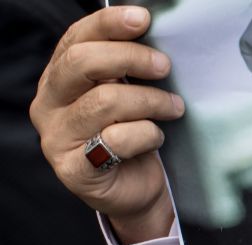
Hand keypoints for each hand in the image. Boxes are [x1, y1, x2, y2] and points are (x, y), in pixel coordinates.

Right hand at [29, 6, 183, 243]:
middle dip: (131, 58)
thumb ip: (127, 69)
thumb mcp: (128, 94)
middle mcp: (48, 105)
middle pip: (82, 64)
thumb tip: (152, 33)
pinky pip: (116, 140)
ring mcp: (57, 139)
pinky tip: (157, 138)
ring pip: (104, 102)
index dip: (107, 24)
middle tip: (164, 66)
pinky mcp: (74, 170)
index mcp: (58, 79)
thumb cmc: (134, 135)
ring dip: (150, 100)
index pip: (75, 40)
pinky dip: (146, 134)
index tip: (143, 19)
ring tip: (173, 107)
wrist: (137, 190)